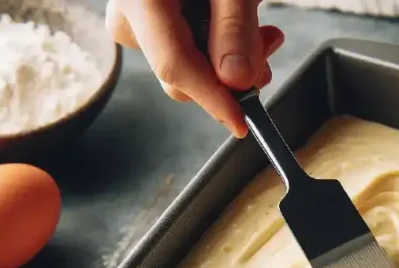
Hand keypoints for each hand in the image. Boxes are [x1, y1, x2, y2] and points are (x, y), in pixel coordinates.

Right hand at [105, 0, 284, 137]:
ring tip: (259, 23)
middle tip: (269, 45)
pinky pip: (180, 41)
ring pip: (184, 59)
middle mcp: (128, 11)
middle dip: (229, 73)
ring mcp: (133, 14)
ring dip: (226, 53)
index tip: (243, 125)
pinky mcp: (146, 13)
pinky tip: (233, 17)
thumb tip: (237, 81)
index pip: (176, 66)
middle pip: (179, 71)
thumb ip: (235, 28)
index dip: (212, 101)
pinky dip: (213, 38)